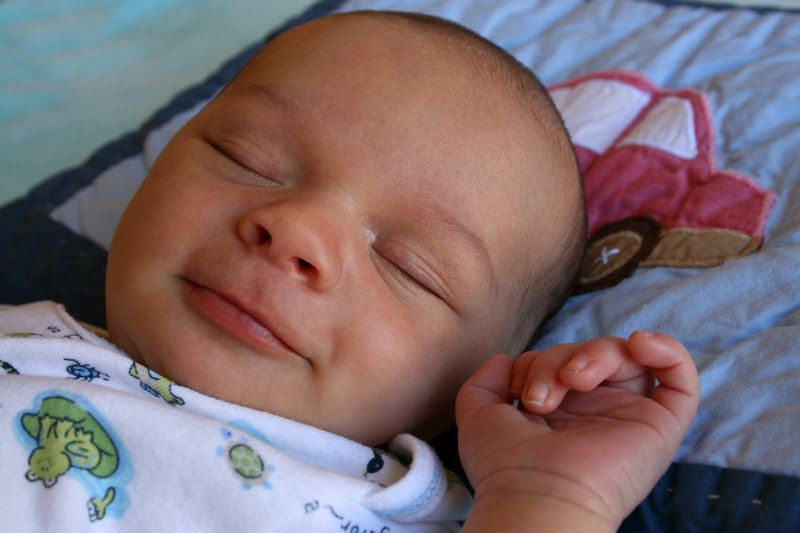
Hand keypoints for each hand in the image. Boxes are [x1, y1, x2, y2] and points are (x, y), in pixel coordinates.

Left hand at [455, 332, 698, 531]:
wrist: (535, 496)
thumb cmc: (505, 466)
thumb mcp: (479, 415)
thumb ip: (485, 383)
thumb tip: (504, 359)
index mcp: (560, 412)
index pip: (558, 361)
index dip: (535, 363)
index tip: (516, 390)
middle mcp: (596, 413)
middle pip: (589, 354)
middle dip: (557, 360)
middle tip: (540, 399)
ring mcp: (629, 416)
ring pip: (625, 356)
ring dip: (595, 355)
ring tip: (573, 382)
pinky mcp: (661, 425)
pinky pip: (679, 377)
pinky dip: (666, 349)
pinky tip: (640, 344)